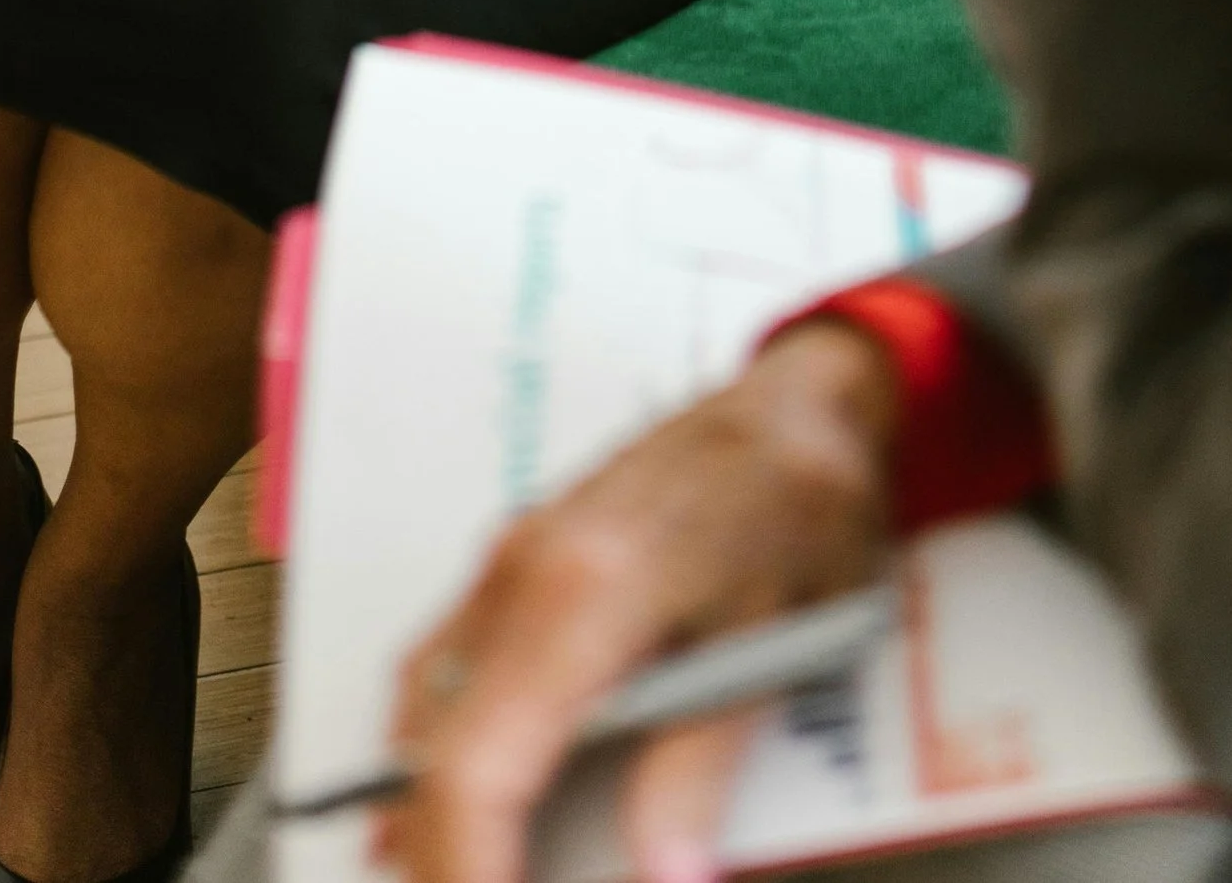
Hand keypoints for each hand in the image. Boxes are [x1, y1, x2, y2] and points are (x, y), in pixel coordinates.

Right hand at [387, 323, 897, 882]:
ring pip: (426, 711)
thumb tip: (661, 880)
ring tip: (477, 872)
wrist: (804, 397)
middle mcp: (522, 574)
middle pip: (433, 754)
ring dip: (433, 810)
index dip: (470, 873)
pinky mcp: (518, 555)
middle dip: (444, 857)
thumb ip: (700, 766)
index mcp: (582, 595)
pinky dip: (437, 747)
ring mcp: (509, 557)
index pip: (479, 770)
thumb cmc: (803, 506)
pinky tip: (462, 798)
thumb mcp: (780, 643)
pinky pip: (445, 666)